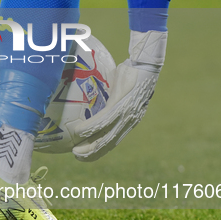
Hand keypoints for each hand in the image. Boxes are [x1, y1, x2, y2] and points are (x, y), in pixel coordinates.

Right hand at [72, 30, 166, 161]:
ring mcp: (125, 114)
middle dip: (92, 153)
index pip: (113, 140)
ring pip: (106, 137)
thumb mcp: (121, 90)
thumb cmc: (133, 73)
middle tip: (77, 156)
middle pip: (109, 144)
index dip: (100, 150)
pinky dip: (90, 128)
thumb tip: (95, 96)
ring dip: (89, 146)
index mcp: (130, 119)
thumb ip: (111, 98)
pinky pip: (103, 120)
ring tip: (76, 151)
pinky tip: (79, 131)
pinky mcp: (120, 105)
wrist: (144, 63)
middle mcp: (129, 120)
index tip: (85, 153)